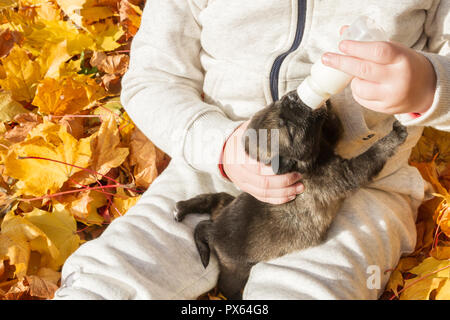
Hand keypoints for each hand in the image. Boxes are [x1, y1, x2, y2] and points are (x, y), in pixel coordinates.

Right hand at [221, 120, 303, 204]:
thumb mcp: (249, 130)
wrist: (226, 151)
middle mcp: (240, 173)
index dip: (276, 168)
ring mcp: (243, 183)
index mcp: (239, 157)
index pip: (258, 167)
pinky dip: (277, 199)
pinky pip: (263, 198)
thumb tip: (282, 126)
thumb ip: (262, 130)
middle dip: (284, 182)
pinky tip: (290, 195)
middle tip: (300, 176)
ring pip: (264, 193)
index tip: (293, 163)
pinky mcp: (248, 190)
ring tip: (299, 187)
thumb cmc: (242, 138)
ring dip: (284, 192)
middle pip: (264, 182)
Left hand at [321, 31, 436, 114]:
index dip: (357, 48)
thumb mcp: (395, 50)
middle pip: (363, 70)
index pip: (378, 51)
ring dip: (352, 80)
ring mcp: (391, 96)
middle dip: (342, 63)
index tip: (342, 44)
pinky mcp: (385, 108)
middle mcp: (397, 79)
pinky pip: (361, 99)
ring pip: (359, 87)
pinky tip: (364, 85)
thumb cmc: (406, 65)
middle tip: (327, 58)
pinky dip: (358, 91)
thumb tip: (343, 33)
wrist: (426, 89)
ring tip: (358, 75)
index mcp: (402, 59)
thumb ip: (370, 43)